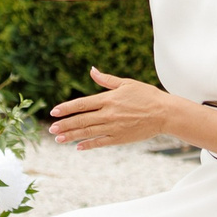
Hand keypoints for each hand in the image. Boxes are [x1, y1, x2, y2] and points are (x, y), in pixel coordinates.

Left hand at [49, 68, 179, 149]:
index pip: (82, 104)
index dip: (66, 108)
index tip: (54, 112)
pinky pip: (101, 142)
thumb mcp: (126, 83)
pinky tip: (78, 147)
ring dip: (72, 136)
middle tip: (51, 129)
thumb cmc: (147, 95)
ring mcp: (114, 127)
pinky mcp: (120, 138)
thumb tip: (92, 70)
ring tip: (58, 139)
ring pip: (88, 132)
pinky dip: (89, 144)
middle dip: (65, 124)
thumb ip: (107, 80)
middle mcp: (108, 114)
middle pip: (81, 120)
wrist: (165, 113)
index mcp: (108, 99)